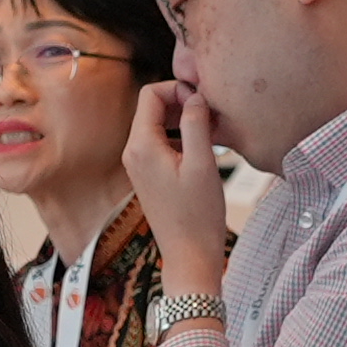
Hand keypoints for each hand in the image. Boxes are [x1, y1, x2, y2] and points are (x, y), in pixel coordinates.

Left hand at [123, 80, 229, 298]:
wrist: (190, 257)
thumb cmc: (198, 216)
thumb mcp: (202, 164)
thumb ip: (196, 124)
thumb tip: (195, 97)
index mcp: (141, 146)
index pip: (151, 94)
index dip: (178, 89)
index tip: (204, 101)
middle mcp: (133, 152)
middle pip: (152, 107)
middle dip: (182, 103)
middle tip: (212, 114)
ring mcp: (139, 165)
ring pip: (158, 125)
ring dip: (184, 121)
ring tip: (212, 131)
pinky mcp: (149, 176)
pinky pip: (161, 143)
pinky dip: (181, 138)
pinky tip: (204, 149)